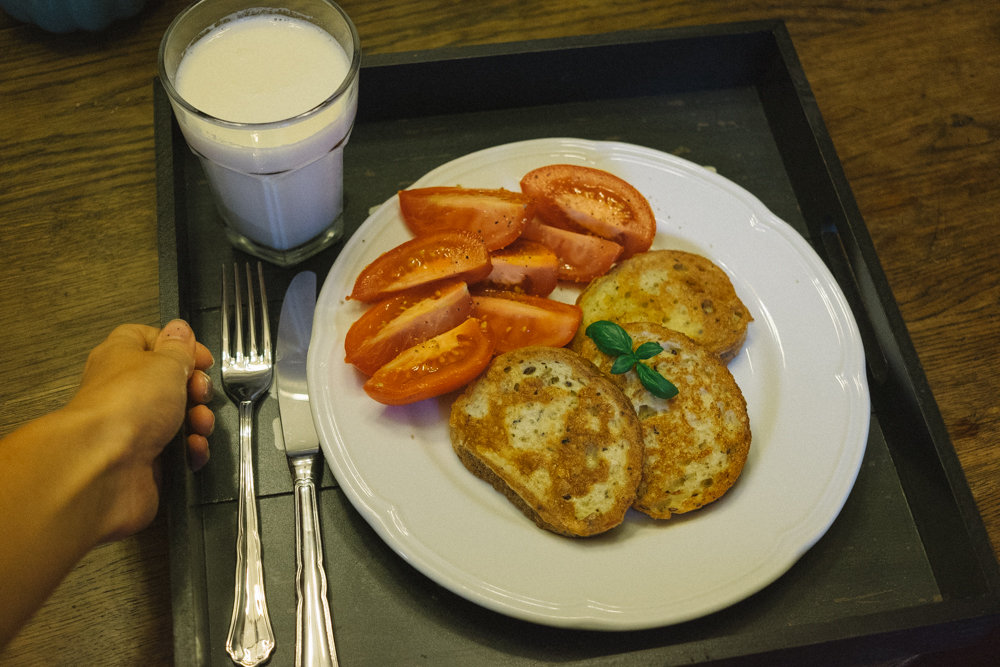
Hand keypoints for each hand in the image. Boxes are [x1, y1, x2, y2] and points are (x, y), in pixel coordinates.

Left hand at [65, 319, 214, 540]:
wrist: (105, 465)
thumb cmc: (124, 407)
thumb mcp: (165, 361)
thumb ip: (179, 346)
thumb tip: (180, 331)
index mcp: (122, 358)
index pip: (148, 339)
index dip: (178, 346)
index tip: (200, 356)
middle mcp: (125, 392)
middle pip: (170, 382)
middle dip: (195, 388)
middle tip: (199, 391)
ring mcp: (135, 428)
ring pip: (178, 418)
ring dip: (198, 420)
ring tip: (197, 423)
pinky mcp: (146, 459)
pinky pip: (178, 451)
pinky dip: (191, 450)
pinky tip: (191, 448)